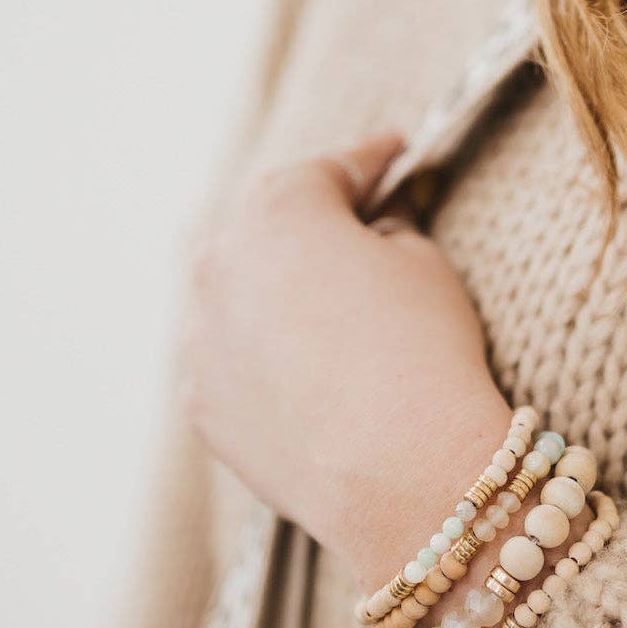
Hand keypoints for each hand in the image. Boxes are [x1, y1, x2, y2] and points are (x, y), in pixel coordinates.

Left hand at [181, 135, 511, 589]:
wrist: (403, 473)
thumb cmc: (423, 353)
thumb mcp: (427, 265)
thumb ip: (392, 229)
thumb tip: (376, 231)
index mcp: (280, 209)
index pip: (333, 170)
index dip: (373, 160)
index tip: (395, 154)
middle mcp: (220, 263)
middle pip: (272, 229)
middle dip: (315, 228)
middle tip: (362, 235)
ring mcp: (200, 338)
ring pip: (242, 298)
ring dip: (281, 297)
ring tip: (331, 322)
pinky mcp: (202, 403)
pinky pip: (233, 361)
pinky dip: (264, 358)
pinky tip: (308, 380)